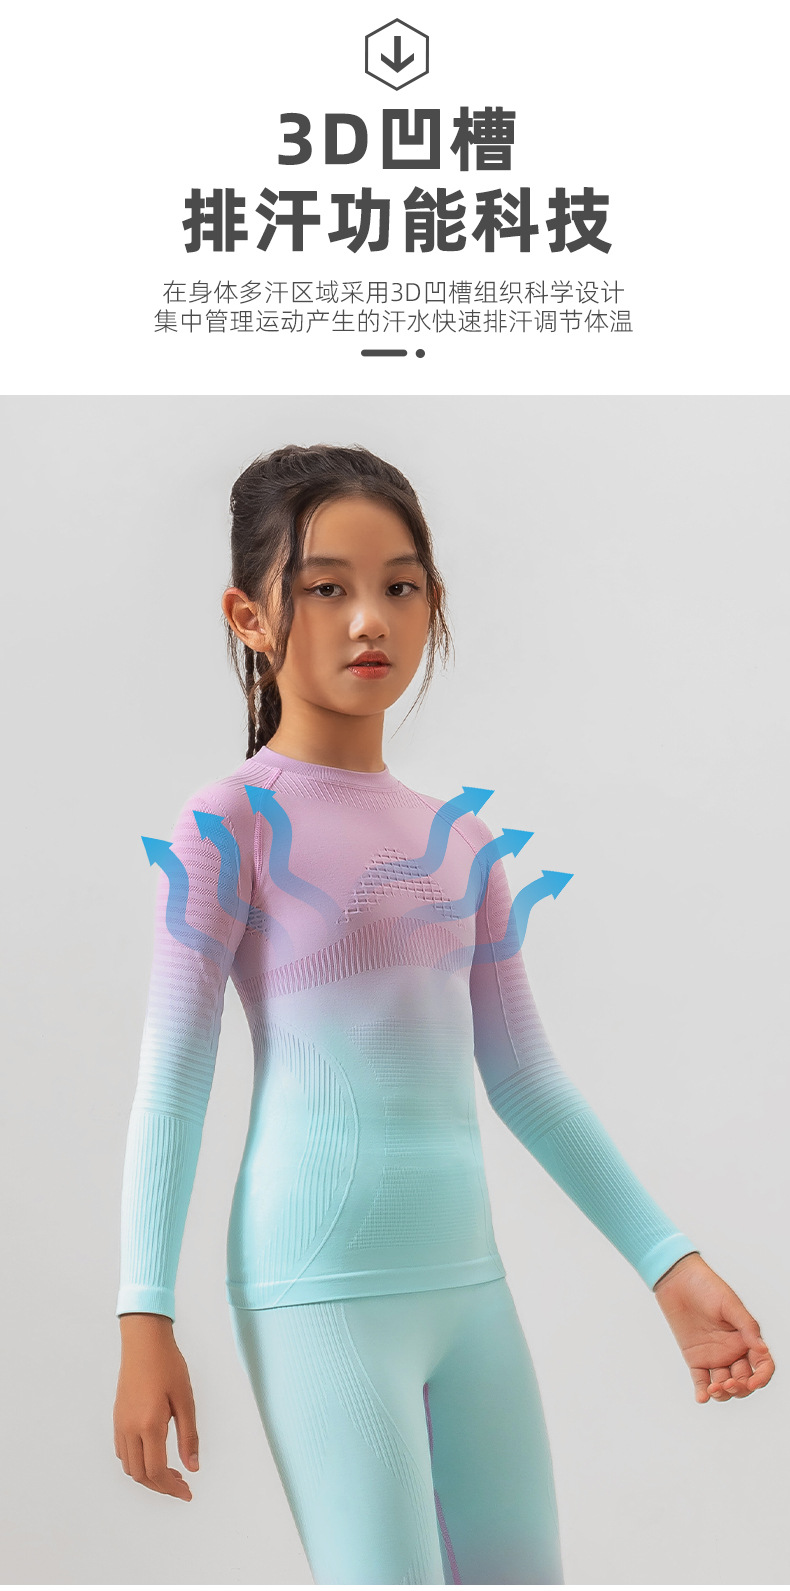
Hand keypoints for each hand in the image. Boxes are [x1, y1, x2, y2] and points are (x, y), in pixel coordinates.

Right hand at [113, 1313, 199, 1499]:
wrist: (144, 1342)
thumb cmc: (168, 1366)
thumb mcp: (185, 1400)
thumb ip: (189, 1436)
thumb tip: (193, 1467)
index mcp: (148, 1426)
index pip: (157, 1471)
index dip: (172, 1488)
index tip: (188, 1493)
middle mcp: (129, 1429)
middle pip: (140, 1475)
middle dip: (161, 1486)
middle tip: (182, 1486)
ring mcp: (120, 1424)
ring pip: (129, 1466)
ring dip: (148, 1476)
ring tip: (171, 1472)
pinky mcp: (117, 1418)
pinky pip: (123, 1452)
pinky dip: (137, 1463)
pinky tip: (154, 1455)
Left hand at [653, 1252, 774, 1402]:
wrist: (677, 1280)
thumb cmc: (706, 1286)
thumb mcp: (730, 1304)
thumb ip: (747, 1327)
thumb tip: (762, 1350)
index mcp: (746, 1339)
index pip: (762, 1365)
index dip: (762, 1378)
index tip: (753, 1383)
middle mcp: (733, 1351)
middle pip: (743, 1381)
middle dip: (739, 1388)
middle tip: (728, 1383)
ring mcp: (714, 1356)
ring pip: (724, 1386)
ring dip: (722, 1393)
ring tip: (714, 1388)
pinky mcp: (695, 1359)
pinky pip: (701, 1381)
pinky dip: (703, 1393)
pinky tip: (702, 1397)